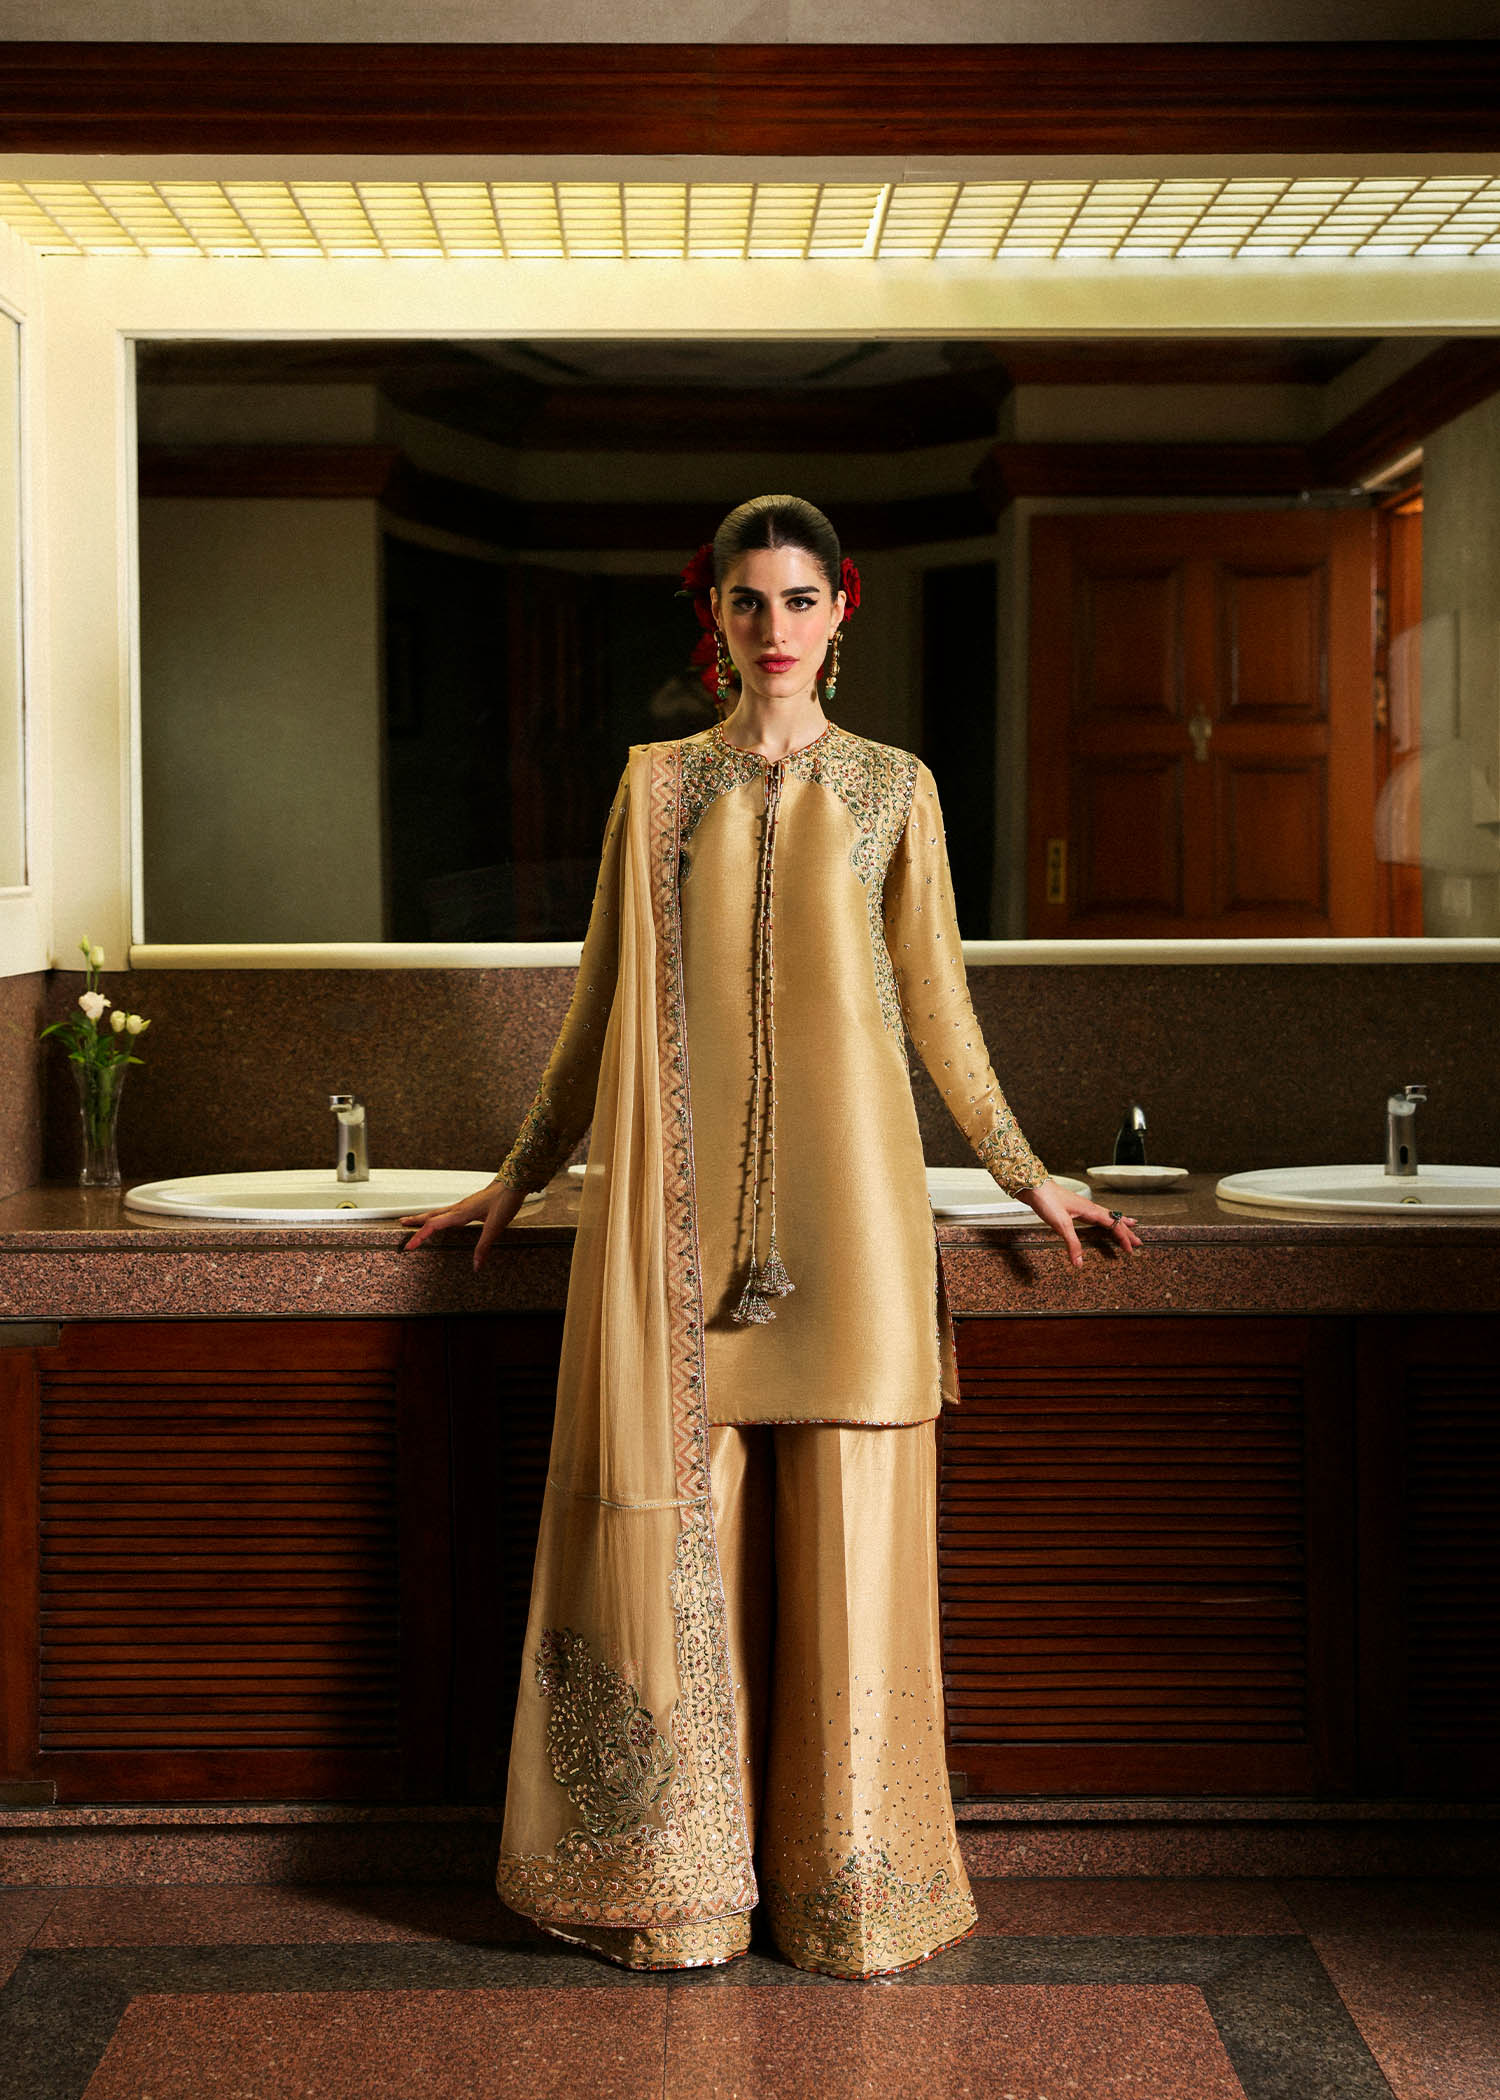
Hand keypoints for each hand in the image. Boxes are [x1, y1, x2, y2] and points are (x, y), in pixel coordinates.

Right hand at [399, 1179, 528, 1272]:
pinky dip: (438, 1216)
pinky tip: (443, 1219)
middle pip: (431, 1215)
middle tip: (401, 1224)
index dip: (419, 1236)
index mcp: (460, 1213)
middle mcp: (459, 1208)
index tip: (409, 1246)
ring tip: (415, 1220)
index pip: (433, 1226)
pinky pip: (447, 1211)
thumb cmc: (505, 1200)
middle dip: (415, 1221)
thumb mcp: (495, 1227)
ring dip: (425, 1217)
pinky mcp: (469, 1204)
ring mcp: (463, 1205)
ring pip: (438, 1211)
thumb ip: (484, 1247)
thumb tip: (476, 1265)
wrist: (514, 1183)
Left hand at [1014, 1179, 1142, 1269]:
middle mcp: (1090, 1207)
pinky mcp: (1075, 1207)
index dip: (1124, 1238)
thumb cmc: (1047, 1200)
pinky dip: (1106, 1219)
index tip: (1131, 1249)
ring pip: (1107, 1216)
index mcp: (1091, 1211)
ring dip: (1119, 1223)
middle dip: (1127, 1231)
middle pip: (1114, 1220)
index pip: (1114, 1226)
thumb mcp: (1061, 1225)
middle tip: (1139, 1241)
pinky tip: (1101, 1220)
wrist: (1034, 1185)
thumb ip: (1072, 1244)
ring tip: (1130, 1225)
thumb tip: (1079, 1262)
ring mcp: (1084, 1206)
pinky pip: (1097, 1214)